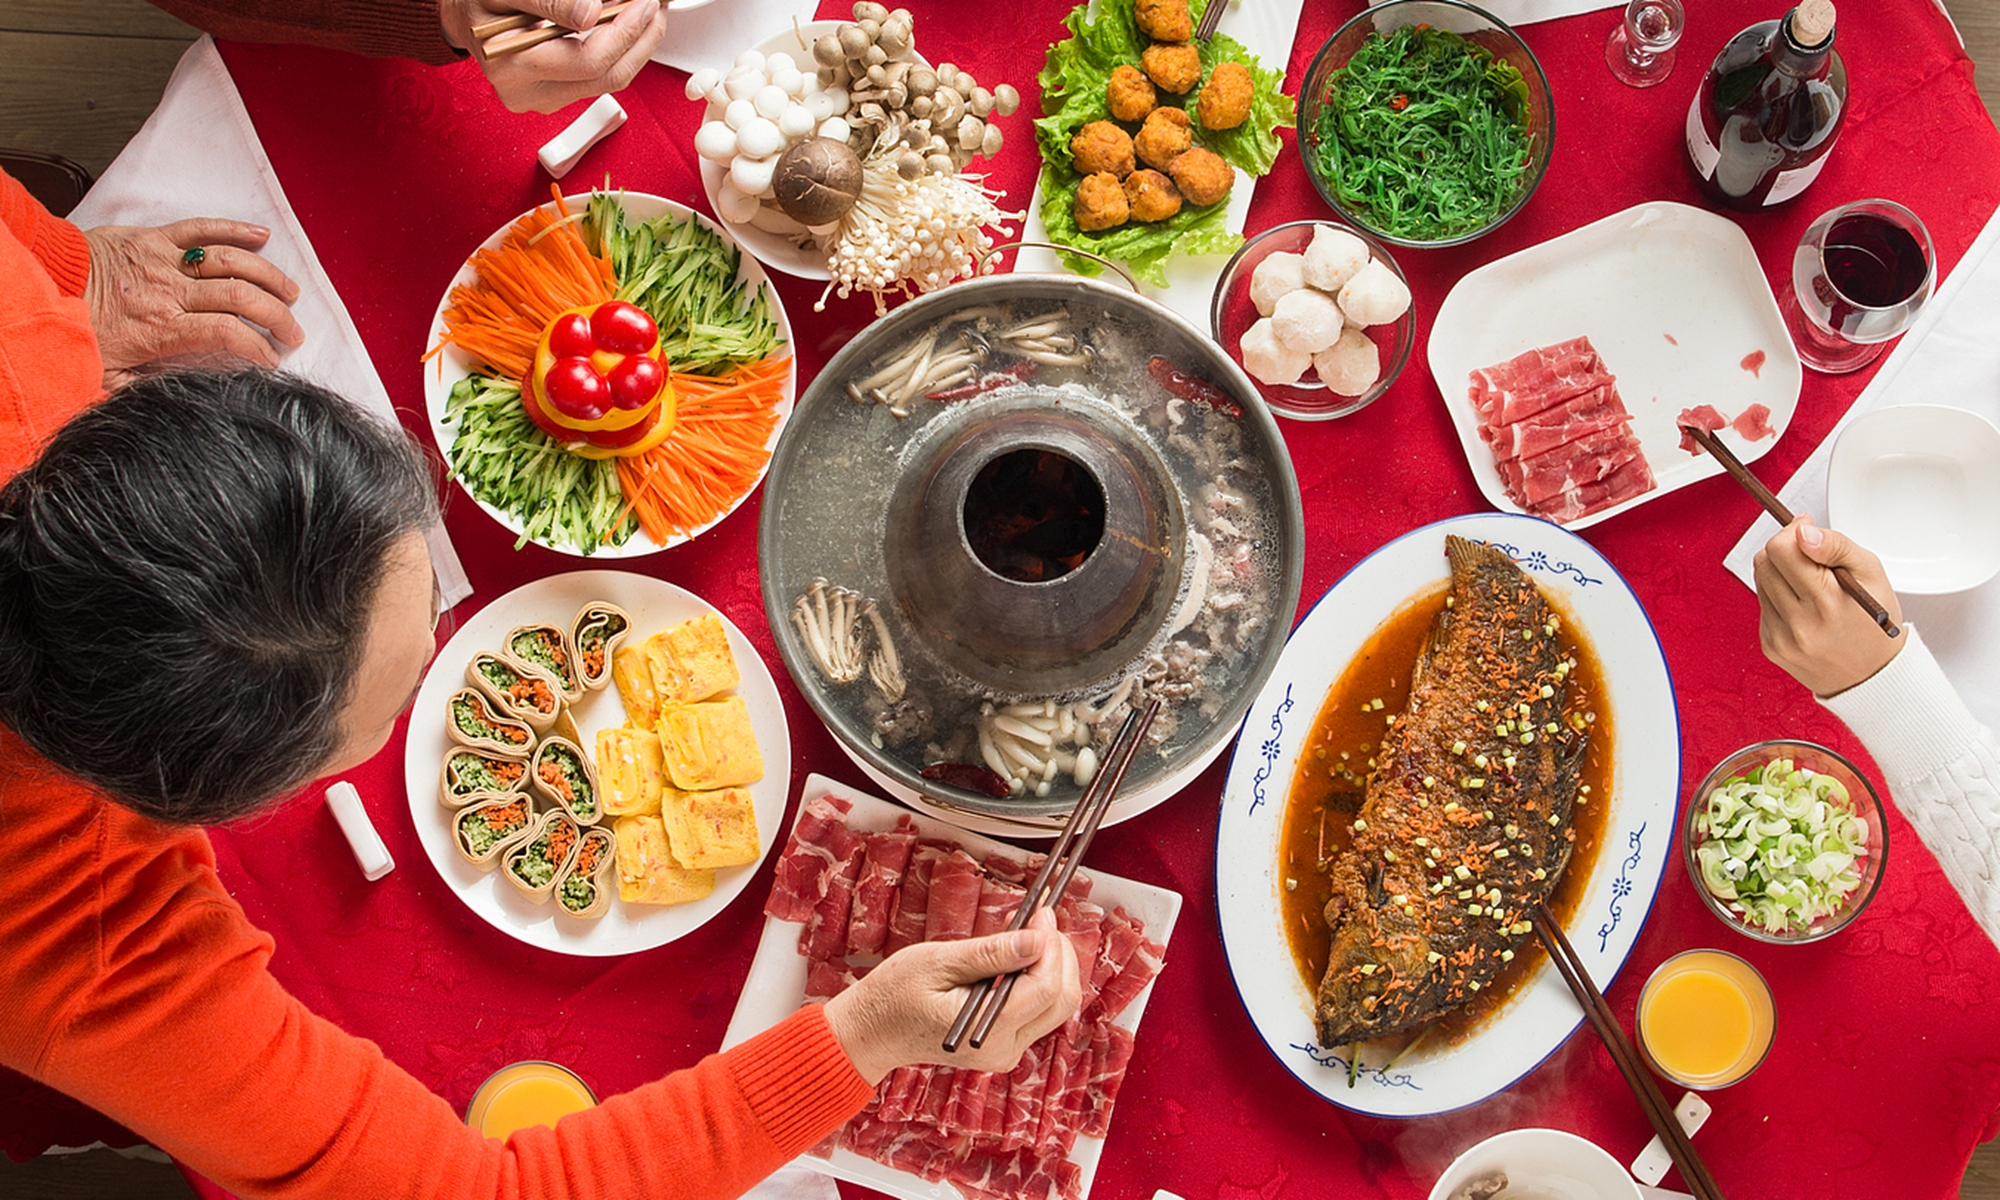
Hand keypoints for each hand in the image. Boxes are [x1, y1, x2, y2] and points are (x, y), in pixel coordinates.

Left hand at [82, 219, 303, 388]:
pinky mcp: (155, 237)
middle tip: (293, 331)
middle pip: (240, 299)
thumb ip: (142, 389)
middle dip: (276, 316)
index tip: (271, 360)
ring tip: (289, 293)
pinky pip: (201, 228)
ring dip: (267, 277)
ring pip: (231, 263)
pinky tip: (262, 236)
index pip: (227, 335)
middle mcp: (169, 293)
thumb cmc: (75, 325)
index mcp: (161, 329)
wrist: (44, 278)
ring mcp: (165, 261)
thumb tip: (174, 401)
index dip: (258, 348)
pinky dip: (235, 229)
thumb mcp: (104, 373)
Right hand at [440, 0, 665, 114]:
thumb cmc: (481, 1)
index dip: (624, 31)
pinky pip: (599, 79)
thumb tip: (591, 12)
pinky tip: (629, 28)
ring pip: (608, 82)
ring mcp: (543, 100)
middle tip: (656, 6)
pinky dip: (621, 52)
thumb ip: (547, 0)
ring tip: (649, 14)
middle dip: (640, 40)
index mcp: (511, 67)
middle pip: (606, 77)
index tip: (644, 2)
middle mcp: (528, 94)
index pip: (587, 60)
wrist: (466, 17)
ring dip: (636, 47)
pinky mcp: (556, 97)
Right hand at [823, 907, 1082, 1084]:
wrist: (871, 1033)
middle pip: (1062, 1000)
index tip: (1042, 910)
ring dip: (1051, 964)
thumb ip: (991, 954)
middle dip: (1060, 954)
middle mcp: (1004, 1049)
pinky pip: (1038, 1010)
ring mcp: (1006, 1050)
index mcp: (987, 1031)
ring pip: (1056, 1005)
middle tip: (1040, 917)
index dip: (1051, 945)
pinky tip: (1017, 954)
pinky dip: (1038, 977)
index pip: (1046, 988)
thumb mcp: (938, 962)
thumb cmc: (894, 995)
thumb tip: (1037, 939)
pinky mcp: (1004, 1044)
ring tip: (1027, 930)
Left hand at [1754, 514, 1905, 696]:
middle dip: (1786, 551)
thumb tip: (1802, 531)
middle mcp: (1800, 623)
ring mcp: (1781, 637)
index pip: (1781, 549)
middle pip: (1765, 562)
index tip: (1807, 533)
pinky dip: (1779, 598)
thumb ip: (1836, 545)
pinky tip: (1804, 606)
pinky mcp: (1771, 646)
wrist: (1873, 676)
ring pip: (1760, 581)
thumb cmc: (1875, 621)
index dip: (1793, 533)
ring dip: (1781, 574)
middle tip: (1811, 558)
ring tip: (1811, 586)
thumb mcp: (1872, 573)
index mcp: (1827, 601)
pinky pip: (1762, 606)